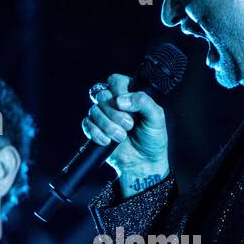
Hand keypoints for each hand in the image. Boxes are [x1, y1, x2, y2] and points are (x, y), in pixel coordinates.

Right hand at [82, 72, 169, 194]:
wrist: (143, 163)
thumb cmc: (152, 139)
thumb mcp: (156, 117)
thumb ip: (143, 102)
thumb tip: (121, 100)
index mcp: (130, 94)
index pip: (116, 81)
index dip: (118, 91)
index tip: (126, 105)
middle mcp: (114, 103)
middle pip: (102, 95)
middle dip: (115, 113)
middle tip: (129, 125)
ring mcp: (103, 116)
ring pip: (94, 111)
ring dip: (108, 126)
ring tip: (122, 137)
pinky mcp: (95, 129)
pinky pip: (87, 124)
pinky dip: (97, 133)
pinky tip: (108, 141)